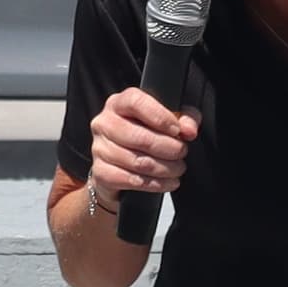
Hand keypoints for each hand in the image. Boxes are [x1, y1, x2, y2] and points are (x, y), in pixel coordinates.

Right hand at [89, 88, 195, 205]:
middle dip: (168, 148)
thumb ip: (184, 119)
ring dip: (164, 168)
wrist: (120, 170)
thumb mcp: (169, 122)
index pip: (135, 102)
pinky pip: (130, 180)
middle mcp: (104, 123)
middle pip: (138, 136)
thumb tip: (189, 130)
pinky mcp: (100, 172)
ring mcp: (99, 148)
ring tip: (178, 169)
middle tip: (182, 153)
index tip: (177, 130)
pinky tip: (167, 182)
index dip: (160, 117)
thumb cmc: (146, 138)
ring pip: (137, 161)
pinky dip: (154, 184)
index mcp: (119, 104)